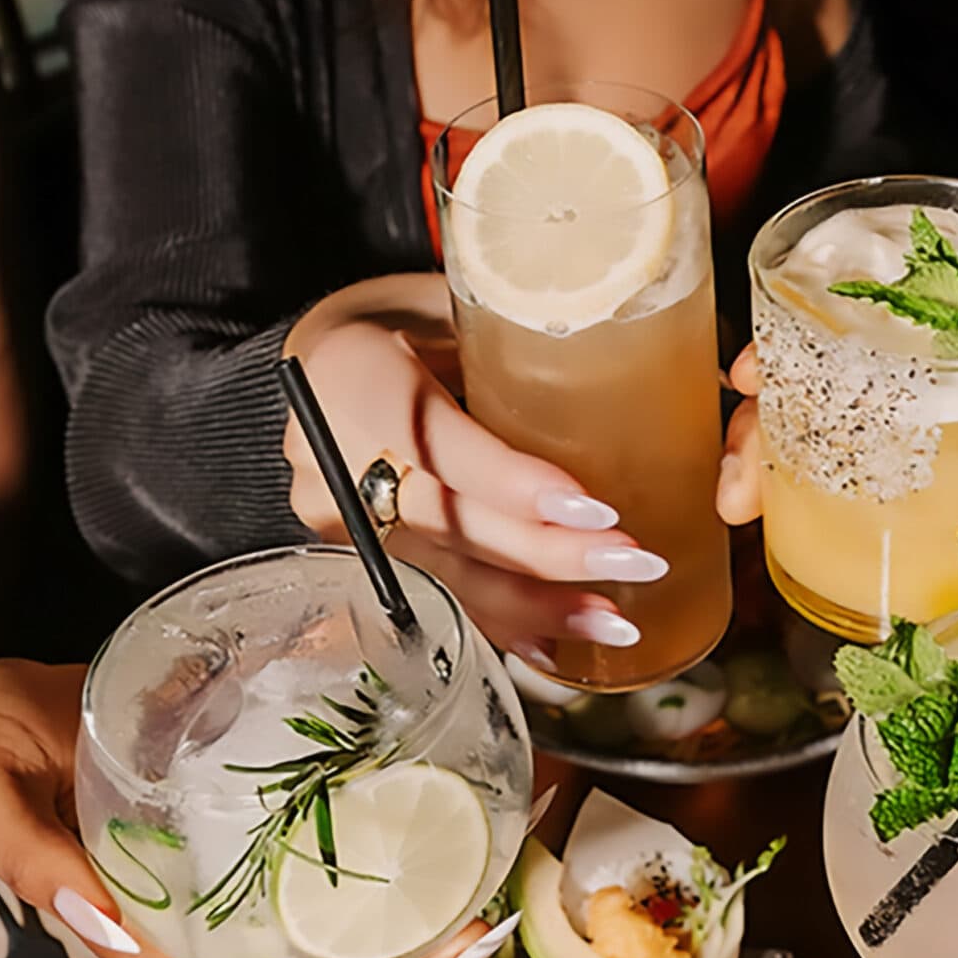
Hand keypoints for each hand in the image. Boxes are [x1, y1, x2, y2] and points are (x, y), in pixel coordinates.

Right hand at [0, 661, 487, 957]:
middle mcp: (179, 919)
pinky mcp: (232, 836)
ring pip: (312, 940)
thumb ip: (28, 851)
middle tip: (458, 947)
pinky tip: (424, 855)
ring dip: (395, 940)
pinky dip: (373, 878)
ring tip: (467, 913)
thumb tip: (100, 918)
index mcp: (121, 925)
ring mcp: (211, 882)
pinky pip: (309, 874)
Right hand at [286, 278, 664, 661]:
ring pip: (448, 576)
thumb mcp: (450, 308)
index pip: (447, 449)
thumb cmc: (404, 321)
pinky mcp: (355, 555)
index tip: (597, 511)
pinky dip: (500, 625)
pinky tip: (553, 649)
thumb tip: (629, 375)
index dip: (520, 488)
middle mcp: (336, 460)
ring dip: (537, 608)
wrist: (322, 358)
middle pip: (454, 525)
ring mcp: (337, 520)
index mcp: (359, 382)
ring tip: (615, 622)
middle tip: (635, 564)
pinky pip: (435, 597)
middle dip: (551, 556)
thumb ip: (512, 349)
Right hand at [713, 297, 957, 531]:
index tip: (757, 367)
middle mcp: (929, 355)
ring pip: (824, 426)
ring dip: (771, 461)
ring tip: (742, 506)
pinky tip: (774, 528)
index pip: (862, 296)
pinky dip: (813, 502)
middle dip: (763, 415)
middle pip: (819, 370)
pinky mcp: (934, 473)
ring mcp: (925, 416)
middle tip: (741, 473)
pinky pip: (860, 480)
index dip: (794, 324)